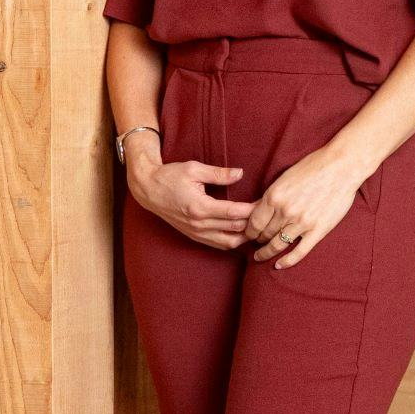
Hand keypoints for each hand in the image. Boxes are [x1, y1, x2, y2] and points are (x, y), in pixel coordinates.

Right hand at [127, 154, 252, 250]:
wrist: (148, 189)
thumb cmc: (170, 176)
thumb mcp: (194, 169)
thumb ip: (218, 173)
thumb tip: (240, 174)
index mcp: (199, 207)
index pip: (234, 213)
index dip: (252, 209)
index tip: (264, 202)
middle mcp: (198, 224)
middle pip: (235, 229)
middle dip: (253, 222)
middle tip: (266, 213)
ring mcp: (196, 233)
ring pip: (229, 243)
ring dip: (245, 236)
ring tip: (257, 225)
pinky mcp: (194, 236)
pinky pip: (218, 245)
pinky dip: (233, 241)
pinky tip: (242, 233)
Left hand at [246, 147, 368, 268]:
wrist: (341, 167)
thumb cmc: (312, 167)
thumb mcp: (284, 178)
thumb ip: (270, 196)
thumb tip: (254, 209)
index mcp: (274, 195)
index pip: (254, 221)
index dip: (248, 231)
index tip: (247, 234)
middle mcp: (285, 211)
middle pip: (264, 233)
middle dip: (257, 240)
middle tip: (254, 243)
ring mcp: (302, 222)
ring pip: (277, 244)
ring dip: (267, 252)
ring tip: (260, 256)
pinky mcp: (318, 230)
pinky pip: (299, 251)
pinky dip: (287, 261)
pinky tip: (278, 265)